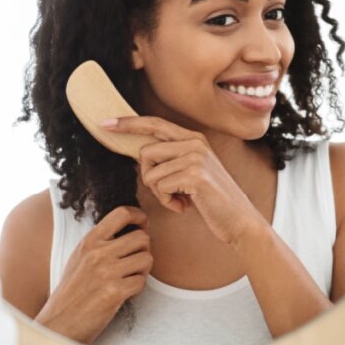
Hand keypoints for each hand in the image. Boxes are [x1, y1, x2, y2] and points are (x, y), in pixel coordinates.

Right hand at [36, 206, 151, 342]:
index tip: (143, 224)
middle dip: (145, 249)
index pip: (122, 213)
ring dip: (144, 270)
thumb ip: (100, 242)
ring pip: (146, 259)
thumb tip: (132, 228)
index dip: (140, 216)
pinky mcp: (114, 292)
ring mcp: (106, 272)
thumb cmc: (72, 291)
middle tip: (137, 261)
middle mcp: (97, 253)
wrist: (60, 322)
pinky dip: (138, 288)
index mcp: (89, 241)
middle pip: (142, 237)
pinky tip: (126, 292)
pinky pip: (142, 281)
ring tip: (131, 278)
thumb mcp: (79, 258)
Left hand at [103, 116, 263, 244]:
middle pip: (146, 152)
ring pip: (150, 173)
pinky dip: (168, 202)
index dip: (129, 123)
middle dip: (148, 177)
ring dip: (159, 193)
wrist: (239, 220)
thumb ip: (171, 159)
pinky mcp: (194, 175)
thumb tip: (141, 153)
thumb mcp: (192, 172)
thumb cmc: (212, 200)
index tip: (106, 123)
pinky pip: (160, 187)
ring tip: (180, 200)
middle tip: (168, 192)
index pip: (155, 123)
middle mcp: (195, 142)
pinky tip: (185, 206)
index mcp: (194, 138)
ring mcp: (196, 157)